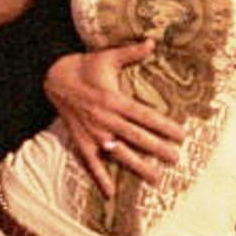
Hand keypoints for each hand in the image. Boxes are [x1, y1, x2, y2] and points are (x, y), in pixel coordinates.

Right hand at [44, 42, 185, 194]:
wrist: (54, 79)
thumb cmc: (86, 67)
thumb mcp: (107, 57)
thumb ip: (131, 52)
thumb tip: (152, 42)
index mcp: (115, 100)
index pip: (145, 116)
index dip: (164, 126)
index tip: (182, 135)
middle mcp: (106, 120)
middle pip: (137, 138)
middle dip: (158, 149)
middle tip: (176, 159)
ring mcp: (94, 134)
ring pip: (120, 153)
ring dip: (138, 167)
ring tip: (156, 178)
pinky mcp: (82, 142)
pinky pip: (92, 163)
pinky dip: (100, 178)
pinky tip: (111, 193)